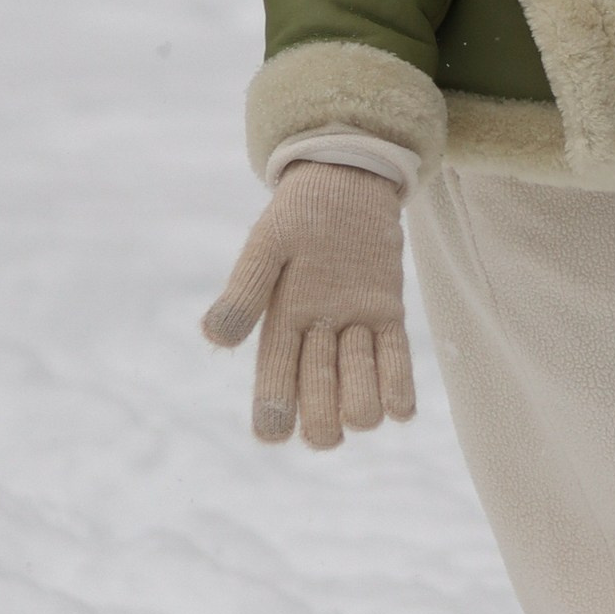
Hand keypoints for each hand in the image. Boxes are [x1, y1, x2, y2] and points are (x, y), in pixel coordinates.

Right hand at [202, 162, 416, 448]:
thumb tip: (214, 338)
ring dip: (361, 395)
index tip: (274, 433)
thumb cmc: (300, 211)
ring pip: (359, 388)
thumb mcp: (268, 244)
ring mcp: (354, 327)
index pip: (273, 381)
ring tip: (360, 373)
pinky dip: (397, 387)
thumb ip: (246, 290)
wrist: (348, 180)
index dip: (272, 411)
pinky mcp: (387, 314)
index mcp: (278, 322)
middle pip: (318, 398)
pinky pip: (395, 360)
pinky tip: (400, 410)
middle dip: (321, 419)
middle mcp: (314, 335)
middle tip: (326, 431)